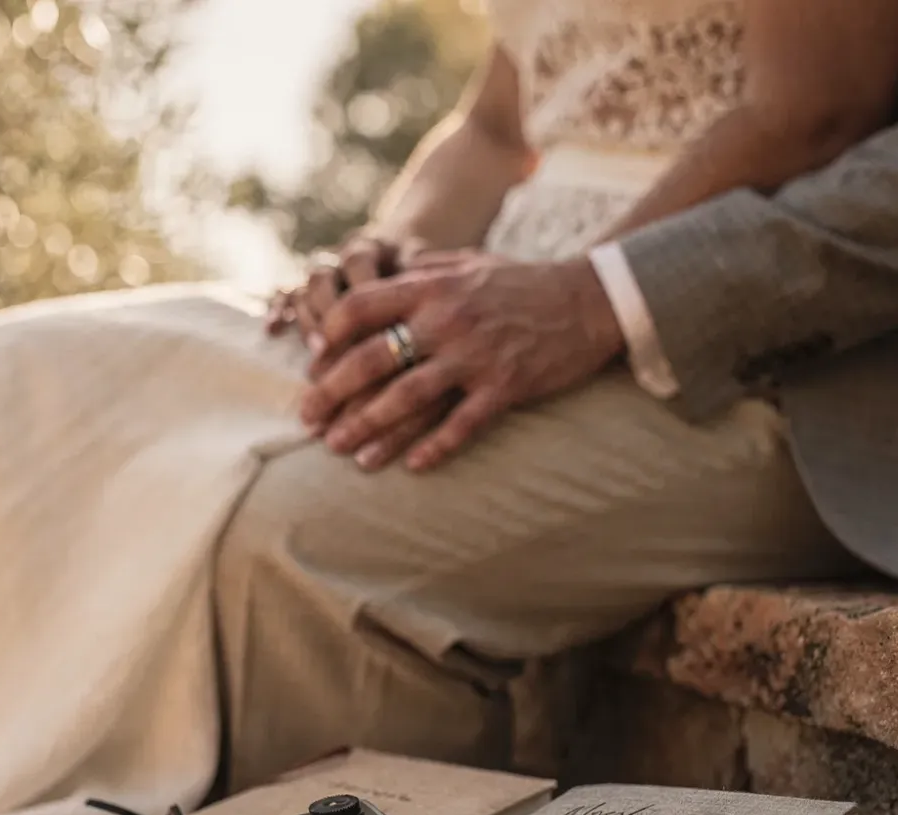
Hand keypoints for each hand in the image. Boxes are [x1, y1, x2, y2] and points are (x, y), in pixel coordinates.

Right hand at [266, 231, 426, 354]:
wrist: (407, 253)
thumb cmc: (423, 272)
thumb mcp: (428, 271)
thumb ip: (422, 281)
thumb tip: (422, 303)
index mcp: (370, 245)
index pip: (358, 262)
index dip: (361, 290)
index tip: (370, 320)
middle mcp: (339, 257)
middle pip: (322, 275)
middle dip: (327, 310)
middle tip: (338, 341)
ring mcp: (321, 272)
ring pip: (302, 288)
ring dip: (308, 319)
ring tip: (318, 350)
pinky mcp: (306, 289)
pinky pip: (283, 295)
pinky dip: (276, 311)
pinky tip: (272, 332)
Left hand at [298, 250, 623, 471]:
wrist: (590, 299)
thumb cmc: (521, 282)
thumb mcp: (466, 264)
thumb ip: (420, 272)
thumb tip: (376, 277)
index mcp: (432, 286)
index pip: (360, 306)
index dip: (328, 335)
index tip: (313, 363)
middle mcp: (448, 318)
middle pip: (372, 357)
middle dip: (332, 393)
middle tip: (307, 419)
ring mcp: (477, 354)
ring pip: (408, 396)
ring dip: (369, 427)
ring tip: (340, 450)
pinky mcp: (507, 385)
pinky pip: (462, 423)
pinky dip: (436, 447)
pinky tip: (412, 467)